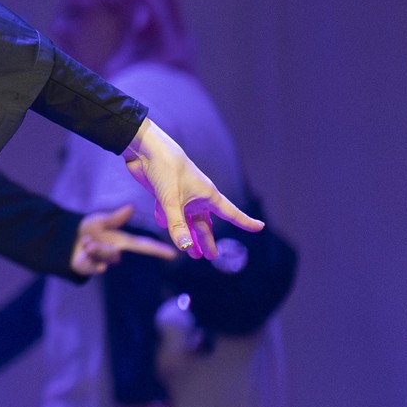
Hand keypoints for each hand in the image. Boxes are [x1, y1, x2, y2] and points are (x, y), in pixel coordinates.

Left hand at [70, 204, 180, 275]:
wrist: (67, 239)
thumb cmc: (88, 229)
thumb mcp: (100, 221)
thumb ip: (115, 217)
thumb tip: (131, 206)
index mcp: (122, 241)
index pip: (144, 246)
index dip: (159, 250)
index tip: (173, 254)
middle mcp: (116, 253)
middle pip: (115, 255)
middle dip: (101, 248)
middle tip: (88, 241)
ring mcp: (106, 262)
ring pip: (104, 260)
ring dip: (92, 250)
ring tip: (84, 244)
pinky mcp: (94, 269)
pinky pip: (96, 268)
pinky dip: (89, 261)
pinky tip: (84, 255)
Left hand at [122, 119, 263, 258]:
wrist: (146, 149)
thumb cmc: (165, 170)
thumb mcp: (171, 200)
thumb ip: (177, 225)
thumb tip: (186, 248)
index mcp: (207, 195)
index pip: (231, 213)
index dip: (245, 222)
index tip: (260, 227)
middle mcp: (196, 196)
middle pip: (205, 224)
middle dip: (207, 240)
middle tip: (211, 257)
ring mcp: (180, 195)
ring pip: (187, 221)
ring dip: (188, 236)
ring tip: (192, 253)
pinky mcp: (164, 193)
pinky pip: (168, 211)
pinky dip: (164, 217)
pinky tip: (161, 221)